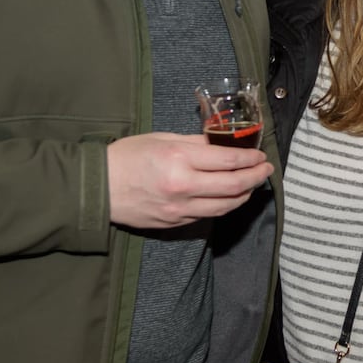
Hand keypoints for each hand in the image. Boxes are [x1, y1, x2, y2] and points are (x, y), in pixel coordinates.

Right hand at [106, 132, 272, 229]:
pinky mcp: (175, 223)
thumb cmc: (126, 157)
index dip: (250, 159)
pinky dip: (224, 205)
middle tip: (266, 170)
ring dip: (244, 195)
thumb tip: (222, 144)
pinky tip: (229, 196)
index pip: (228, 160)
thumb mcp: (162, 139)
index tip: (261, 155)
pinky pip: (208, 215)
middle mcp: (183, 187)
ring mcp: (180, 209)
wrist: (96, 189)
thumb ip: (195, 143)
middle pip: (234, 186)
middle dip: (256, 178)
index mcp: (179, 160)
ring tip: (252, 184)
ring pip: (225, 206)